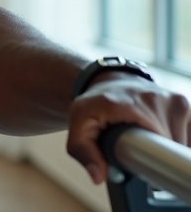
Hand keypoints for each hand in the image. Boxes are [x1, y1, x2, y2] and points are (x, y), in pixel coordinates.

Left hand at [67, 75, 190, 183]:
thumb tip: (98, 176)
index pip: (155, 146)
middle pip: (170, 149)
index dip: (151, 162)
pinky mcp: (185, 105)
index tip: (141, 165)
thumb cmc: (96, 103)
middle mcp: (157, 100)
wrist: (110, 81)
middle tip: (139, 151)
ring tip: (148, 142)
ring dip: (167, 149)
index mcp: (130, 105)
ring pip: (180, 144)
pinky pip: (189, 134)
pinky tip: (162, 137)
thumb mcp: (79, 123)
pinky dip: (178, 141)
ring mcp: (175, 101)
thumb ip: (82, 150)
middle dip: (157, 157)